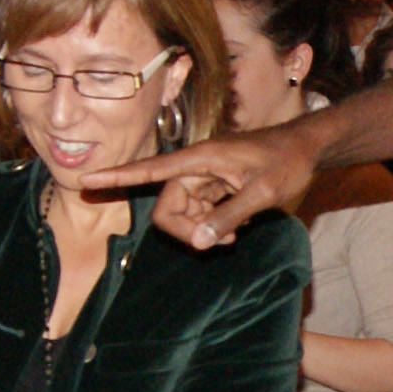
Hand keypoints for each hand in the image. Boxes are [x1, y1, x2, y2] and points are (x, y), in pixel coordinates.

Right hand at [81, 121, 325, 248]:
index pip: (150, 169)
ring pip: (181, 213)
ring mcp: (203, 178)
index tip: (86, 180)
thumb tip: (200, 242)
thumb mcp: (264, 193)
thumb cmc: (287, 162)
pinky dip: (211, 226)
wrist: (306, 148)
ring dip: (201, 231)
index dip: (118, 177)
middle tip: (222, 242)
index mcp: (200, 159)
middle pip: (167, 206)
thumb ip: (230, 216)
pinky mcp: (213, 188)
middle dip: (185, 231)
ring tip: (235, 235)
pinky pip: (196, 213)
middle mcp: (195, 167)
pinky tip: (237, 229)